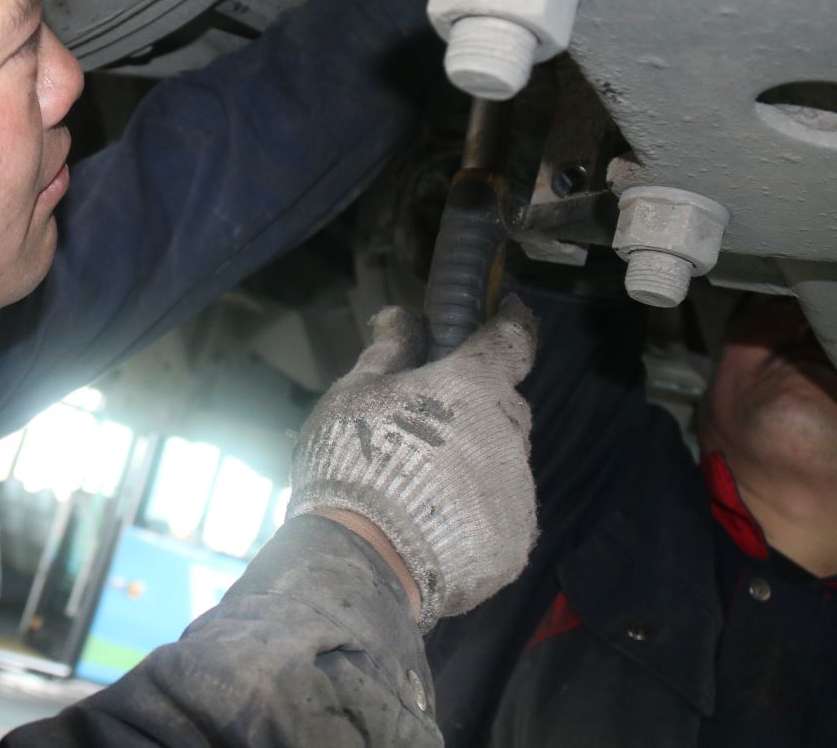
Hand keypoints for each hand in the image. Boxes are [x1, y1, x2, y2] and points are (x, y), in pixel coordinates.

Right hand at [288, 297, 537, 630]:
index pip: (513, 340)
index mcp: (474, 386)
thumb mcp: (354, 392)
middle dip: (476, 407)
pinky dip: (474, 514)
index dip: (513, 322)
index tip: (509, 313)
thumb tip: (402, 314)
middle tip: (429, 423)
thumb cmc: (354, 457)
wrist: (363, 558)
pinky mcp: (516, 541)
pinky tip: (434, 526)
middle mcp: (509, 432)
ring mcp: (518, 491)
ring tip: (421, 488)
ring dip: (474, 465)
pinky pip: (500, 515)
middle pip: (504, 407)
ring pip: (502, 464)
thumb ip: (387, 350)